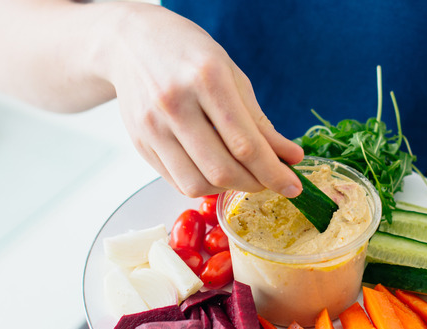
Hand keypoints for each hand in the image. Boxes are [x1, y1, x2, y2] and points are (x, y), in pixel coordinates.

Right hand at [104, 4, 303, 197]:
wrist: (132, 42)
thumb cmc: (189, 56)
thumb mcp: (233, 76)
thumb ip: (260, 122)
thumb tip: (290, 158)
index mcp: (207, 79)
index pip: (246, 144)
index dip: (274, 172)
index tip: (293, 185)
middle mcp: (175, 104)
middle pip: (222, 169)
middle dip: (256, 184)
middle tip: (272, 182)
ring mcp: (153, 126)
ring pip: (198, 183)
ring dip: (229, 188)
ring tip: (244, 175)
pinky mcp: (140, 143)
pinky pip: (178, 181)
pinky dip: (204, 184)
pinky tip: (217, 170)